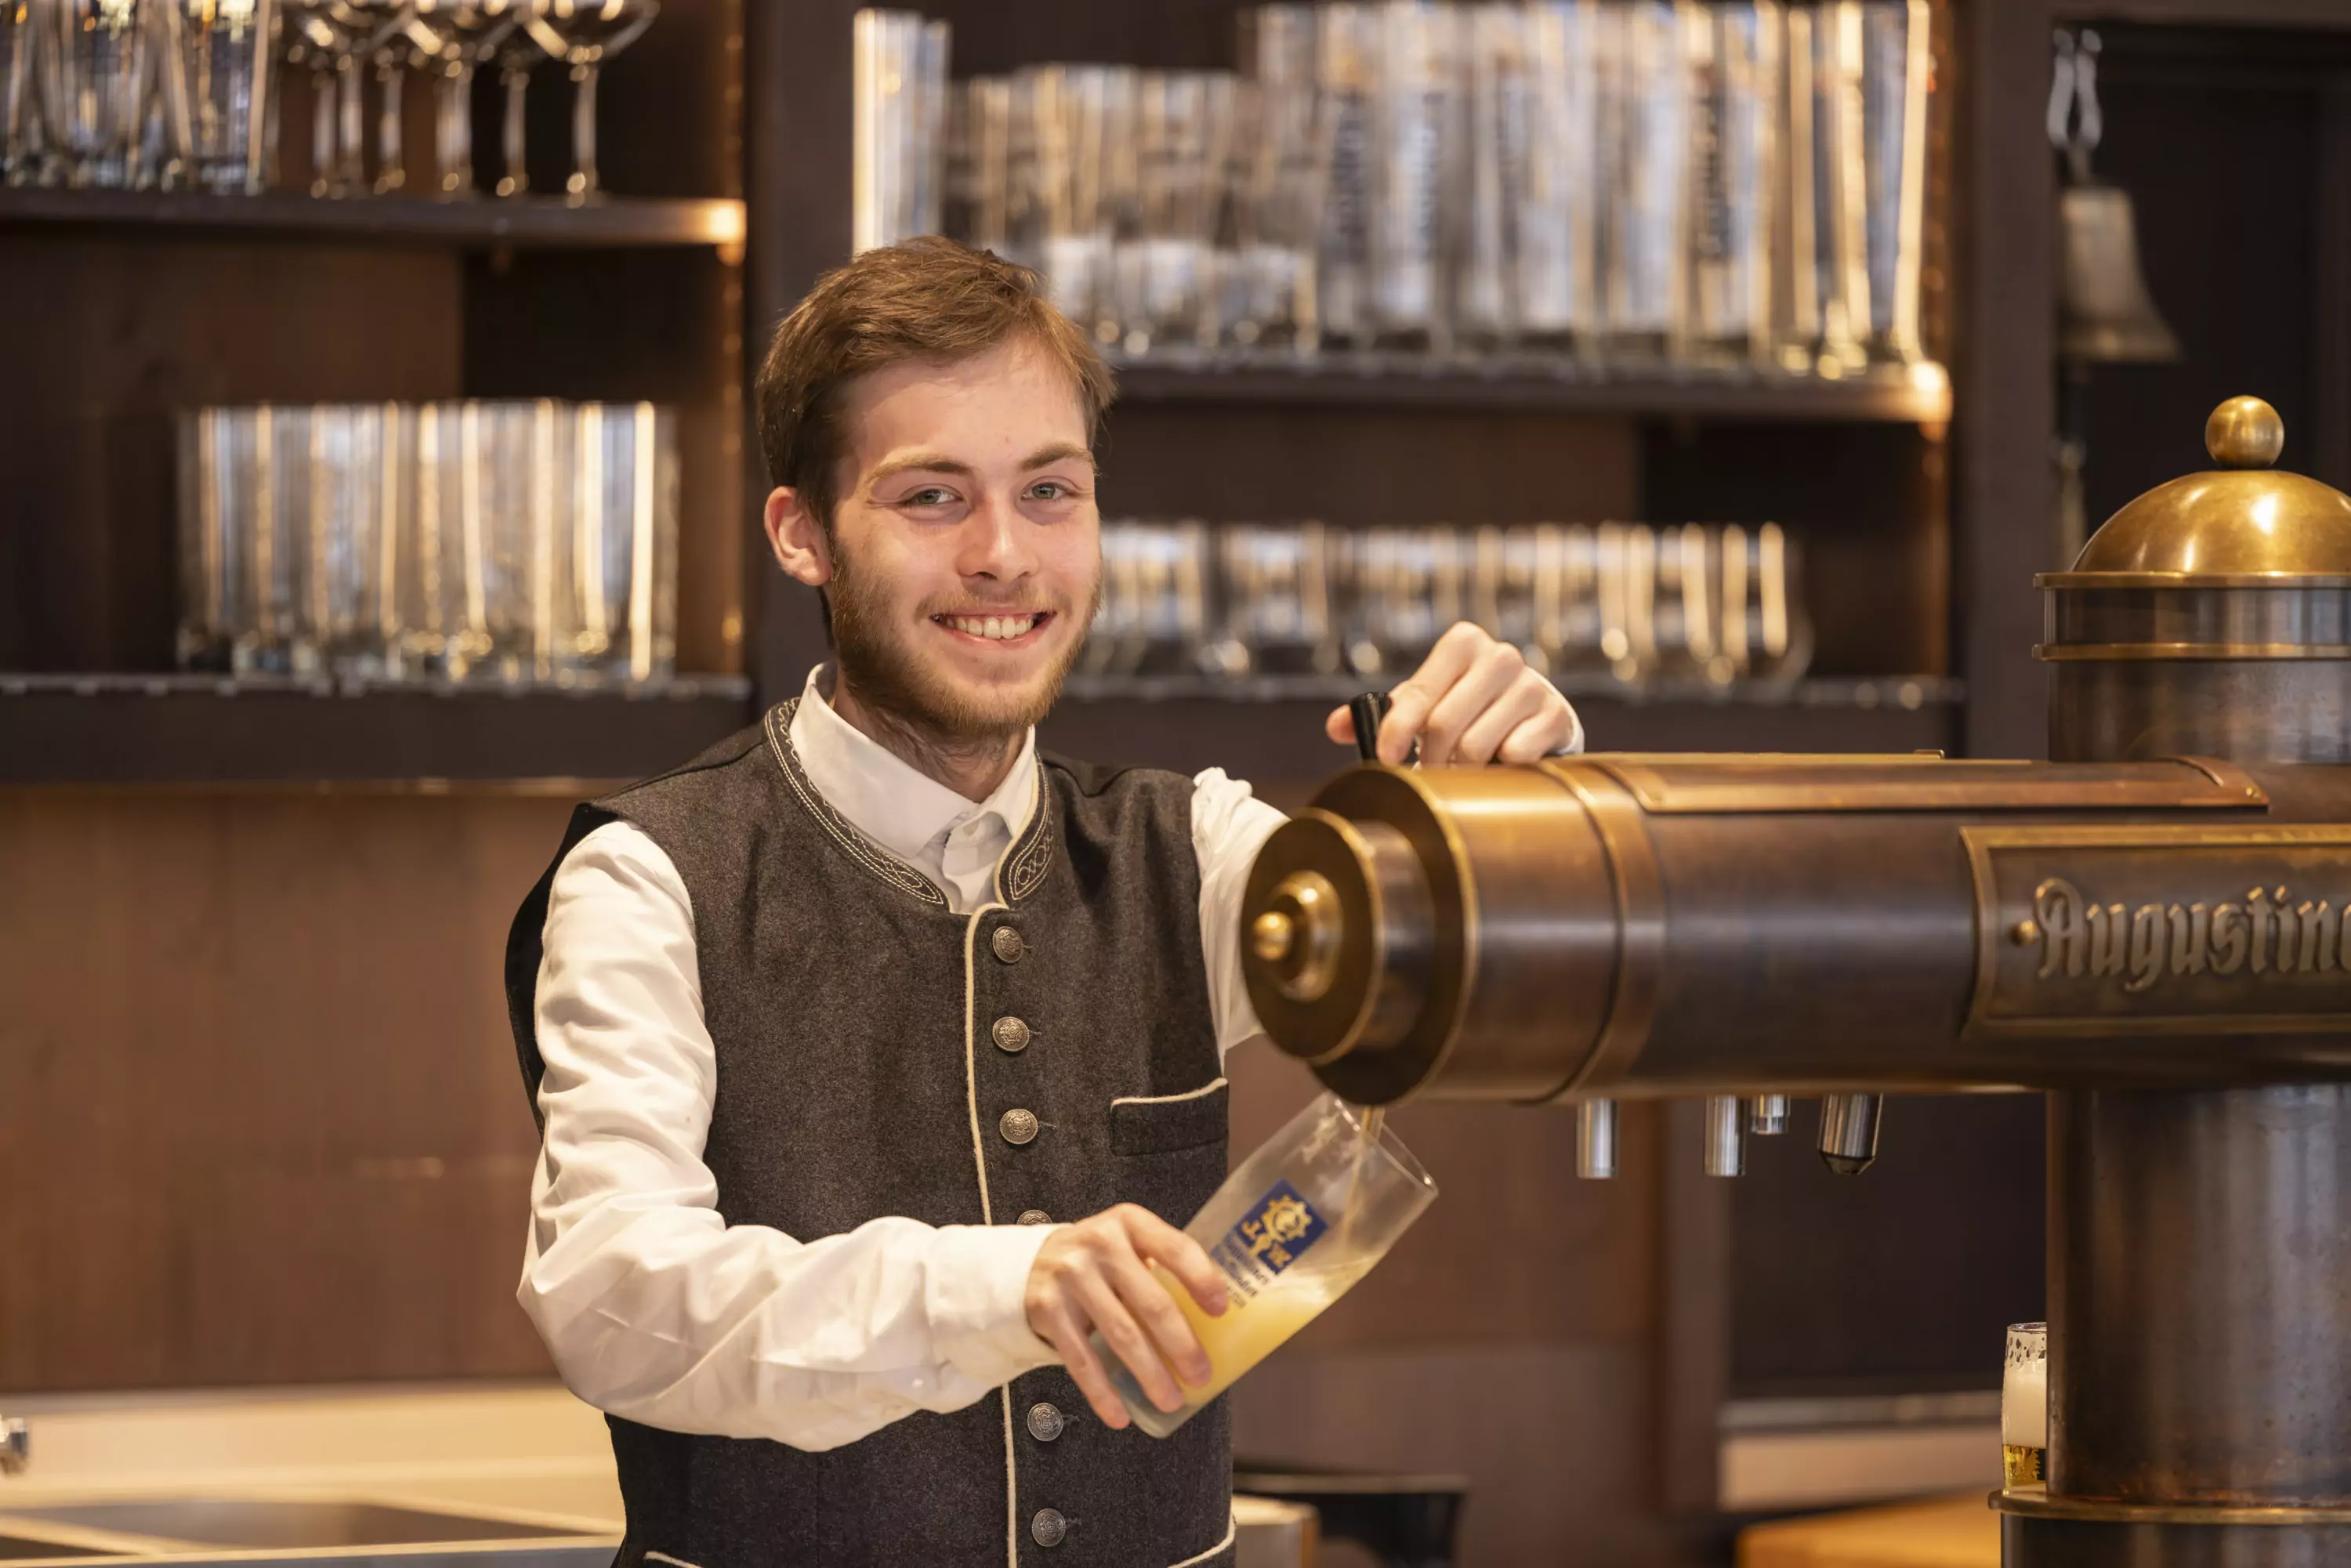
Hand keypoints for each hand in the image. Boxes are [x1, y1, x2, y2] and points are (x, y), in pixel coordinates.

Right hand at [1024, 1203, 1228, 1428]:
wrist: (1032, 1263)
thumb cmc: (1101, 1261)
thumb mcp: (1129, 1245)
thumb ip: (1162, 1269)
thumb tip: (1219, 1325)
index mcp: (1130, 1223)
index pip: (1175, 1248)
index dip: (1202, 1279)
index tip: (1221, 1311)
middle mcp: (1100, 1244)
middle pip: (1151, 1302)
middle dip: (1181, 1345)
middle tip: (1201, 1375)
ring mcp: (1071, 1276)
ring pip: (1120, 1335)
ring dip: (1150, 1374)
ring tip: (1170, 1400)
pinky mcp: (1047, 1309)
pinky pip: (1081, 1359)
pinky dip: (1103, 1392)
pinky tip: (1120, 1414)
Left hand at [1324, 622, 1579, 765]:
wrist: (1533, 714)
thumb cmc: (1467, 706)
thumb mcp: (1426, 701)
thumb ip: (1382, 712)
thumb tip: (1336, 728)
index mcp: (1462, 642)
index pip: (1418, 693)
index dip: (1397, 731)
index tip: (1386, 760)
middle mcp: (1500, 656)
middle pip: (1445, 726)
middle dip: (1429, 760)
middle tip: (1427, 778)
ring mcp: (1533, 685)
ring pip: (1479, 746)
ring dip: (1462, 772)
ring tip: (1459, 776)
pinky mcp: (1557, 716)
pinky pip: (1516, 756)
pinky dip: (1499, 770)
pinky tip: (1497, 768)